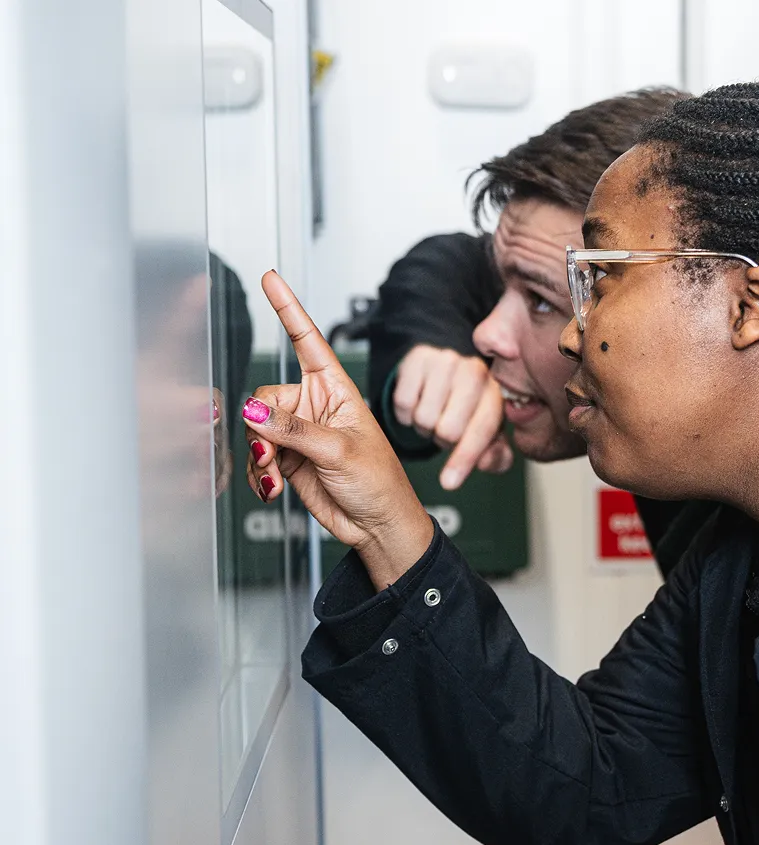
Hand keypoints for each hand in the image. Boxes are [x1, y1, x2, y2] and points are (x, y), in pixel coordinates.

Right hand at [243, 271, 433, 587]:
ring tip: (277, 471)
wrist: (377, 525)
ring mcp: (300, 432)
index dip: (289, 309)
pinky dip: (259, 471)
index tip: (271, 278)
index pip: (307, 341)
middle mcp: (315, 405)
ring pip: (255, 426)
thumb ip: (293, 429)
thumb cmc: (379, 483)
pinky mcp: (287, 458)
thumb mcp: (340, 450)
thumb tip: (252, 410)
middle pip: (266, 395)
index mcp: (336, 390)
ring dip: (259, 451)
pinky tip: (273, 486)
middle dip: (262, 423)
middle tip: (273, 450)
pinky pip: (256, 453)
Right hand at [392, 344, 511, 487]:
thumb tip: (486, 462)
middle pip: (449, 429)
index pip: (481, 431)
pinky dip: (406, 413)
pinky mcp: (419, 357)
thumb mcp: (486, 436)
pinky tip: (417, 403)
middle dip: (443, 440)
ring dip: (424, 426)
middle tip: (444, 431)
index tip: (449, 483)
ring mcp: (447, 360)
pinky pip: (403, 402)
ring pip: (424, 417)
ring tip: (433, 416)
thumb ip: (494, 456)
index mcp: (497, 393)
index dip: (464, 459)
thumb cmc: (467, 412)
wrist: (440, 377)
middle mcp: (476, 371)